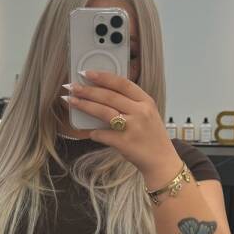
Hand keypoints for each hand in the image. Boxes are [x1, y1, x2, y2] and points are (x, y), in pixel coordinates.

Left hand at [62, 69, 180, 182]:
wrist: (162, 161)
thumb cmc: (152, 137)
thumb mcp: (148, 114)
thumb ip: (130, 103)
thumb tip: (102, 93)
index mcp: (146, 101)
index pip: (122, 83)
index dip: (103, 77)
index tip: (87, 73)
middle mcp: (140, 112)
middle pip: (109, 96)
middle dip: (88, 90)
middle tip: (72, 87)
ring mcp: (133, 128)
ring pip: (104, 111)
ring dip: (85, 105)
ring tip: (71, 100)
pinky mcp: (125, 143)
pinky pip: (103, 134)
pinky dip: (93, 132)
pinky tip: (88, 131)